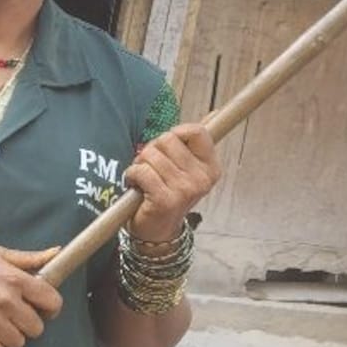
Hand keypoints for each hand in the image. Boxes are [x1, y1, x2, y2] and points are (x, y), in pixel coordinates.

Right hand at [0, 245, 62, 346]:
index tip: (43, 308)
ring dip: (12, 337)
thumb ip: (30, 258)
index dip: (51, 308)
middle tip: (17, 317)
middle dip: (29, 324)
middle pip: (37, 328)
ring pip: (18, 343)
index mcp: (15, 278)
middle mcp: (5, 299)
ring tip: (1, 325)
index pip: (52, 302)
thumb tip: (56, 253)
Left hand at [124, 123, 220, 245]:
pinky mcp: (165, 199)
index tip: (167, 147)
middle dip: (152, 150)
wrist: (156, 233)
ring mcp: (185, 190)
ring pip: (151, 155)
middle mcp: (202, 179)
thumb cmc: (167, 196)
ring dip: (140, 164)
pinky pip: (141, 171)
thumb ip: (195, 143)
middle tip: (152, 168)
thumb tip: (214, 113)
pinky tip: (136, 186)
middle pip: (168, 139)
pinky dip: (132, 175)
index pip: (197, 131)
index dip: (176, 133)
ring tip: (144, 179)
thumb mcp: (186, 169)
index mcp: (211, 168)